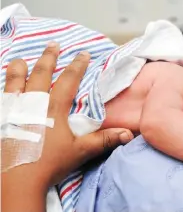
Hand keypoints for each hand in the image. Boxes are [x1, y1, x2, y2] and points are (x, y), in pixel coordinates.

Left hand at [1, 43, 133, 211]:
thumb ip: (103, 140)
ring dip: (18, 68)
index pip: (68, 80)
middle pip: (40, 73)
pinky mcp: (0, 118)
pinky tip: (4, 88)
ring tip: (19, 60)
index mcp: (53, 108)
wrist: (16, 180)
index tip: (83, 53)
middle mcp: (31, 103)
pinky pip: (1, 97)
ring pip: (14, 81)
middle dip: (49, 57)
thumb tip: (128, 133)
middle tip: (54, 45)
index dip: (77, 65)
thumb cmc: (48, 163)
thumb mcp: (79, 152)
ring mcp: (12, 109)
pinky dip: (3, 88)